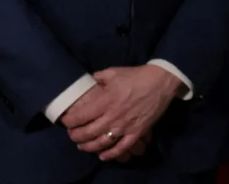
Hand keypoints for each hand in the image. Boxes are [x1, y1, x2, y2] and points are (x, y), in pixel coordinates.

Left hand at [65, 65, 183, 161]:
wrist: (162, 81)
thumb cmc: (137, 76)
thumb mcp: (114, 72)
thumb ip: (98, 78)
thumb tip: (89, 81)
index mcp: (105, 101)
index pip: (80, 117)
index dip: (69, 121)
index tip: (66, 121)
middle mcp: (112, 116)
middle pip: (87, 133)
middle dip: (75, 136)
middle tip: (72, 135)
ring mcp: (125, 126)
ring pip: (101, 143)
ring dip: (88, 147)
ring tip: (83, 146)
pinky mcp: (137, 132)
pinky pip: (122, 147)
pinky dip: (111, 154)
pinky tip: (103, 156)